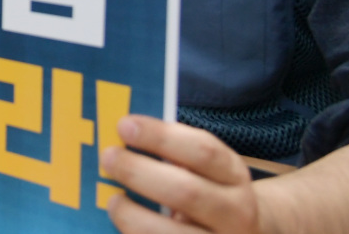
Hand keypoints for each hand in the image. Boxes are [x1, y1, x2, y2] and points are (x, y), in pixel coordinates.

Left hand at [102, 115, 262, 233]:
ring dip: (134, 216)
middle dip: (140, 173)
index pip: (202, 151)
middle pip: (186, 192)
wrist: (240, 231)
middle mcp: (236, 211)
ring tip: (113, 202)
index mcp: (234, 174)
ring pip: (173, 233)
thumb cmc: (209, 189)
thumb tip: (123, 136)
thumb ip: (173, 153)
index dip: (160, 136)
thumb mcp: (204, 167)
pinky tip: (123, 225)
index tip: (125, 125)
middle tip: (108, 158)